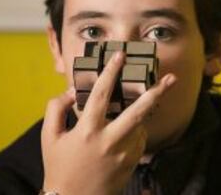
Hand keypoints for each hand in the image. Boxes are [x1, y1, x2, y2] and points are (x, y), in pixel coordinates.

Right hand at [41, 51, 176, 194]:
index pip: (101, 94)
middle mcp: (109, 141)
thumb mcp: (49, 136)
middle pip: (138, 112)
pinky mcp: (131, 164)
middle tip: (171, 78)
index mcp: (87, 130)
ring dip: (139, 114)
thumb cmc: (59, 166)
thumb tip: (71, 91)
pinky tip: (123, 133)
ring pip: (140, 125)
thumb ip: (56, 108)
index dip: (111, 72)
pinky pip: (139, 140)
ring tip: (133, 109)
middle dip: (156, 92)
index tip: (120, 55)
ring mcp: (124, 154)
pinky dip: (135, 131)